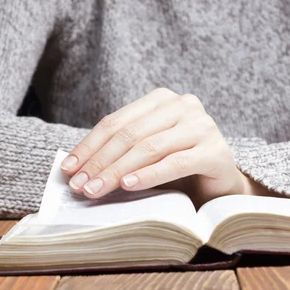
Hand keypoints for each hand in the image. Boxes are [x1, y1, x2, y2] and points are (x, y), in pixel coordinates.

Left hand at [60, 88, 267, 206]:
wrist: (221, 185)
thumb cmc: (178, 168)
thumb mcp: (146, 153)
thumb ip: (120, 151)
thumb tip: (76, 168)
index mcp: (162, 100)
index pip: (116, 122)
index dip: (89, 146)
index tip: (68, 169)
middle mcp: (184, 105)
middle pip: (131, 134)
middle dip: (100, 162)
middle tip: (79, 186)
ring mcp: (202, 126)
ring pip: (150, 147)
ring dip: (118, 171)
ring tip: (96, 190)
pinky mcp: (216, 151)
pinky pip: (175, 162)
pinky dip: (149, 175)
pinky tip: (129, 186)